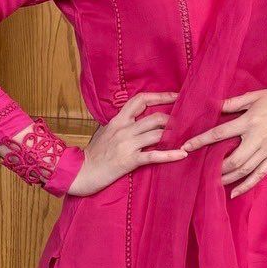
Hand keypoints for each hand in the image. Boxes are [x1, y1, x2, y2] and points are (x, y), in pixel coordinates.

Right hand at [67, 90, 187, 195]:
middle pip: (155, 118)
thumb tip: (134, 118)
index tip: (175, 96)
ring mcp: (127, 144)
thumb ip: (119, 124)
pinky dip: (171, 155)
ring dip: (174, 136)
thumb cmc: (94, 154)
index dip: (160, 96)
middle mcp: (124, 129)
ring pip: (158, 134)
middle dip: (173, 121)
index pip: (140, 100)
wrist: (81, 172)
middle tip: (183, 126)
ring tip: (186, 139)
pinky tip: (182, 154)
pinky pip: (154, 156)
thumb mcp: (104, 132)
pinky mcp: (130, 160)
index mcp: (118, 120)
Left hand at [182, 83, 266, 197]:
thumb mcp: (255, 96)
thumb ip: (233, 103)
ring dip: (227, 178)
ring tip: (212, 182)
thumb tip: (212, 105)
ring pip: (245, 170)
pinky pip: (260, 174)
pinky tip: (234, 192)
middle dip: (215, 167)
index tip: (186, 147)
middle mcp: (258, 138)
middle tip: (199, 170)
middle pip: (233, 159)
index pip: (220, 133)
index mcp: (250, 121)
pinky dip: (247, 185)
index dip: (201, 141)